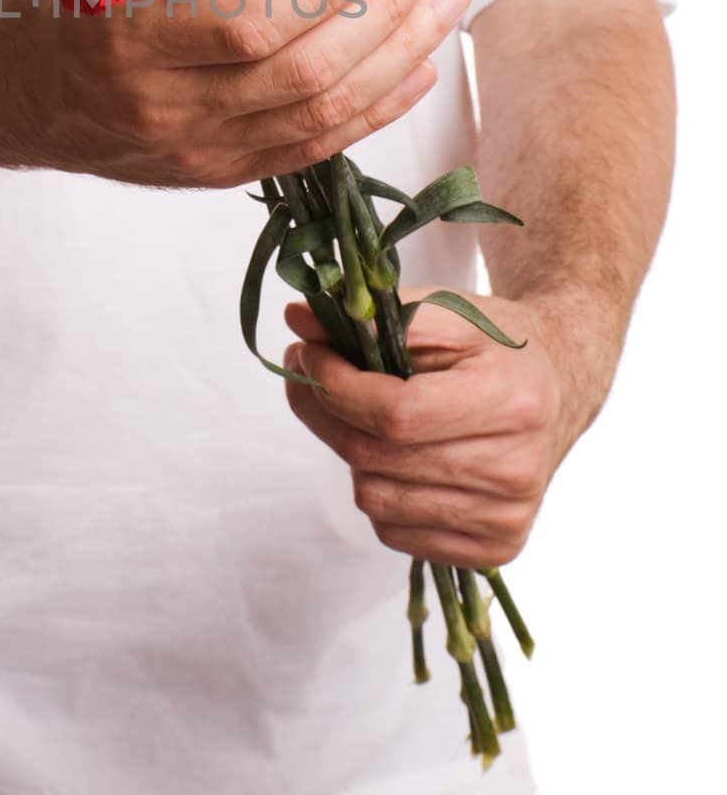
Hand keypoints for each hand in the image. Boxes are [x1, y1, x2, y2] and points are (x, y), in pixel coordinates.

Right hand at [0, 0, 472, 187]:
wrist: (11, 98)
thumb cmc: (61, 6)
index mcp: (129, 44)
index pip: (252, 25)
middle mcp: (165, 112)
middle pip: (302, 75)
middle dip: (382, 13)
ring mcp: (195, 154)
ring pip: (320, 118)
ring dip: (397, 57)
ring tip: (445, 1)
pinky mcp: (217, 176)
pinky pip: (313, 151)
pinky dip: (375, 110)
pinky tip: (418, 67)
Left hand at [281, 288, 577, 567]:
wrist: (562, 386)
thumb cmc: (499, 345)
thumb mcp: (446, 311)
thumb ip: (374, 317)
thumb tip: (298, 320)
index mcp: (512, 402)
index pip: (397, 415)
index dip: (337, 386)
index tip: (307, 353)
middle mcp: (516, 470)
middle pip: (378, 458)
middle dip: (326, 412)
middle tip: (310, 374)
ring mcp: (507, 518)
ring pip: (376, 499)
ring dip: (351, 452)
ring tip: (360, 415)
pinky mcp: (495, 548)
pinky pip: (395, 532)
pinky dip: (379, 490)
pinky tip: (396, 454)